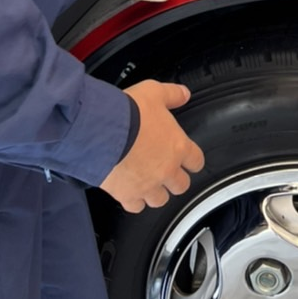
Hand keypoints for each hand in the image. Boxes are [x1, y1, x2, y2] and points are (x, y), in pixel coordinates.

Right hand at [99, 80, 205, 213]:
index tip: (187, 159)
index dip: (192, 160)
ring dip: (156, 192)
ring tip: (148, 182)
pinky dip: (134, 201)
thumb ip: (171, 94)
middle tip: (166, 171)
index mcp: (178, 146)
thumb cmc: (127, 113)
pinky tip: (130, 191)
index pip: (196, 161)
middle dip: (175, 179)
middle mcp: (166, 169)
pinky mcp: (127, 194)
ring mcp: (148, 185)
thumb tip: (183, 94)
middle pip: (181, 185)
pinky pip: (136, 206)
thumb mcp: (153, 92)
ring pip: (160, 199)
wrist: (101, 131)